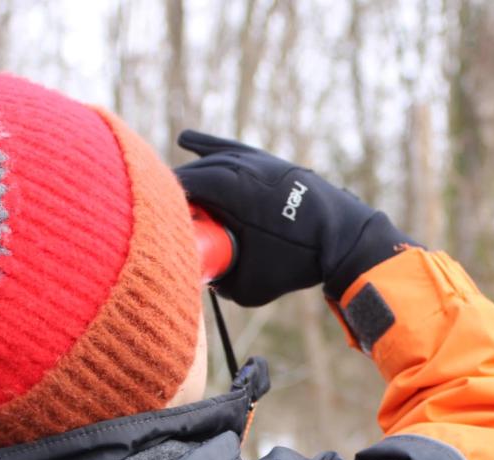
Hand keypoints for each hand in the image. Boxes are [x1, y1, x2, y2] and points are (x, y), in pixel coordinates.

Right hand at [175, 130, 414, 306]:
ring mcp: (257, 160)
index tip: (149, 225)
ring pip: (210, 160)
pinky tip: (188, 140)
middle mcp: (241, 166)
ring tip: (168, 192)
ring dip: (190, 175)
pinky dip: (207, 146)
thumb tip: (204, 280)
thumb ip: (222, 285)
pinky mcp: (268, 161)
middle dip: (172, 194)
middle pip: (192, 174)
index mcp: (230, 188)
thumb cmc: (298, 262)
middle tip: (158, 218)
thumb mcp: (252, 286)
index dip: (159, 205)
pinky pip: (230, 149)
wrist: (343, 238)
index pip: (179, 188)